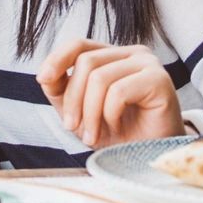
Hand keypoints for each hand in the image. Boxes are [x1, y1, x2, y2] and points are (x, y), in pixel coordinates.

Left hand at [37, 38, 184, 147]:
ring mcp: (148, 64)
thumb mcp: (80, 111)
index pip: (80, 44)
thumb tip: (44, 76)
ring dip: (90, 114)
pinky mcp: (159, 80)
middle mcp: (132, 53)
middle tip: (73, 128)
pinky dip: (110, 115)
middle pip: (86, 62)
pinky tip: (117, 129)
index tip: (43, 79)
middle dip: (73, 99)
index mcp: (114, 56)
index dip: (57, 58)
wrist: (150, 157)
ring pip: (100, 78)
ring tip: (93, 136)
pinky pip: (118, 92)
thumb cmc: (120, 133)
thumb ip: (61, 91)